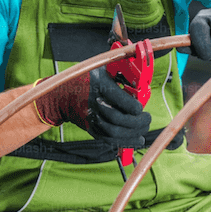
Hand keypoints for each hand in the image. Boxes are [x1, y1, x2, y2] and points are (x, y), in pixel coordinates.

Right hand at [34, 68, 151, 147]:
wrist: (63, 95)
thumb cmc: (87, 79)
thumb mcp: (104, 69)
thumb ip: (123, 73)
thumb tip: (142, 81)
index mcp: (100, 85)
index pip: (122, 101)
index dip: (136, 107)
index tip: (141, 107)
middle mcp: (95, 104)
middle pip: (120, 120)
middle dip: (138, 122)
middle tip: (147, 118)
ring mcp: (92, 119)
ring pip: (116, 133)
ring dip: (134, 133)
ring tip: (143, 129)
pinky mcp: (92, 129)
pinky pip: (110, 140)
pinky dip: (126, 142)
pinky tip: (137, 139)